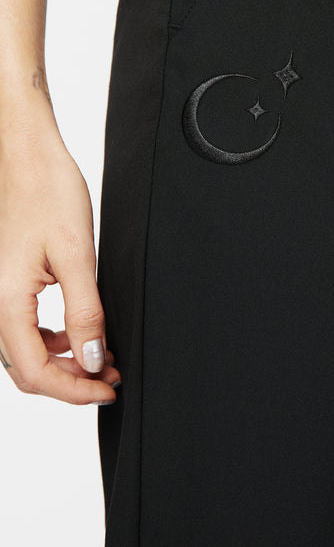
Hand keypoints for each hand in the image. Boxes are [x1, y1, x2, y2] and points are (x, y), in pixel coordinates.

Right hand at [0, 129, 120, 403]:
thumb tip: (92, 359)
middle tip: (110, 376)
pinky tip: (79, 330)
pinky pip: (24, 326)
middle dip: (71, 381)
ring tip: (102, 354)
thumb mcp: (76, 254)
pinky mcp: (8, 281)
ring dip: (64, 360)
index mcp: (7, 300)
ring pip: (25, 350)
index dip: (74, 391)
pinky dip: (53, 338)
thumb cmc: (47, 190)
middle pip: (26, 368)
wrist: (25, 155)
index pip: (36, 372)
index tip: (108, 389)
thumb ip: (85, 311)